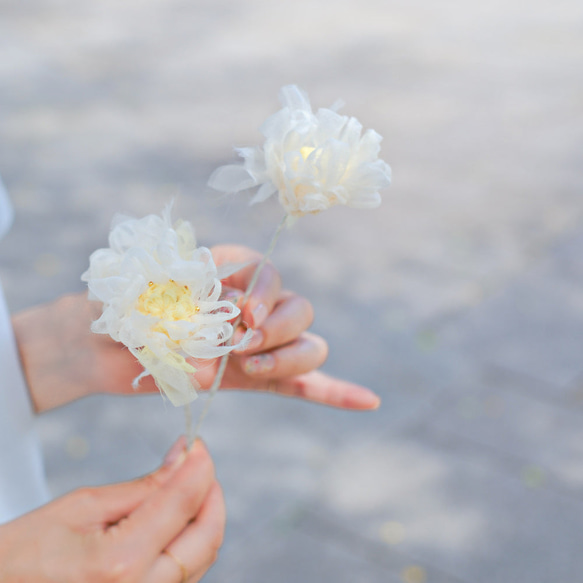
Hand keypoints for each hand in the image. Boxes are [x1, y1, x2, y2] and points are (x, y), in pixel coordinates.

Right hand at [0, 438, 224, 582]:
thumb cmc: (25, 553)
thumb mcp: (82, 506)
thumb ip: (143, 486)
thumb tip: (185, 457)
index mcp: (119, 564)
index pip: (184, 504)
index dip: (199, 467)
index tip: (198, 444)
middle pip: (206, 538)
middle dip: (210, 494)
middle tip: (197, 464)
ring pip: (201, 559)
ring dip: (202, 518)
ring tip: (183, 487)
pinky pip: (184, 577)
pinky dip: (187, 543)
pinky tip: (172, 520)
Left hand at [13, 245, 379, 412]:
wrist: (100, 342)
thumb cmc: (117, 312)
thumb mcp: (138, 303)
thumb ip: (176, 324)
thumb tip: (215, 368)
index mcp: (228, 271)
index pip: (268, 273)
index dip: (263, 293)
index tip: (239, 314)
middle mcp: (251, 304)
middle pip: (299, 308)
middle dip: (278, 329)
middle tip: (241, 347)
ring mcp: (257, 343)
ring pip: (308, 344)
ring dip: (290, 359)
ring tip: (252, 370)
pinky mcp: (255, 378)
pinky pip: (303, 384)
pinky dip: (335, 391)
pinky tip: (367, 402)